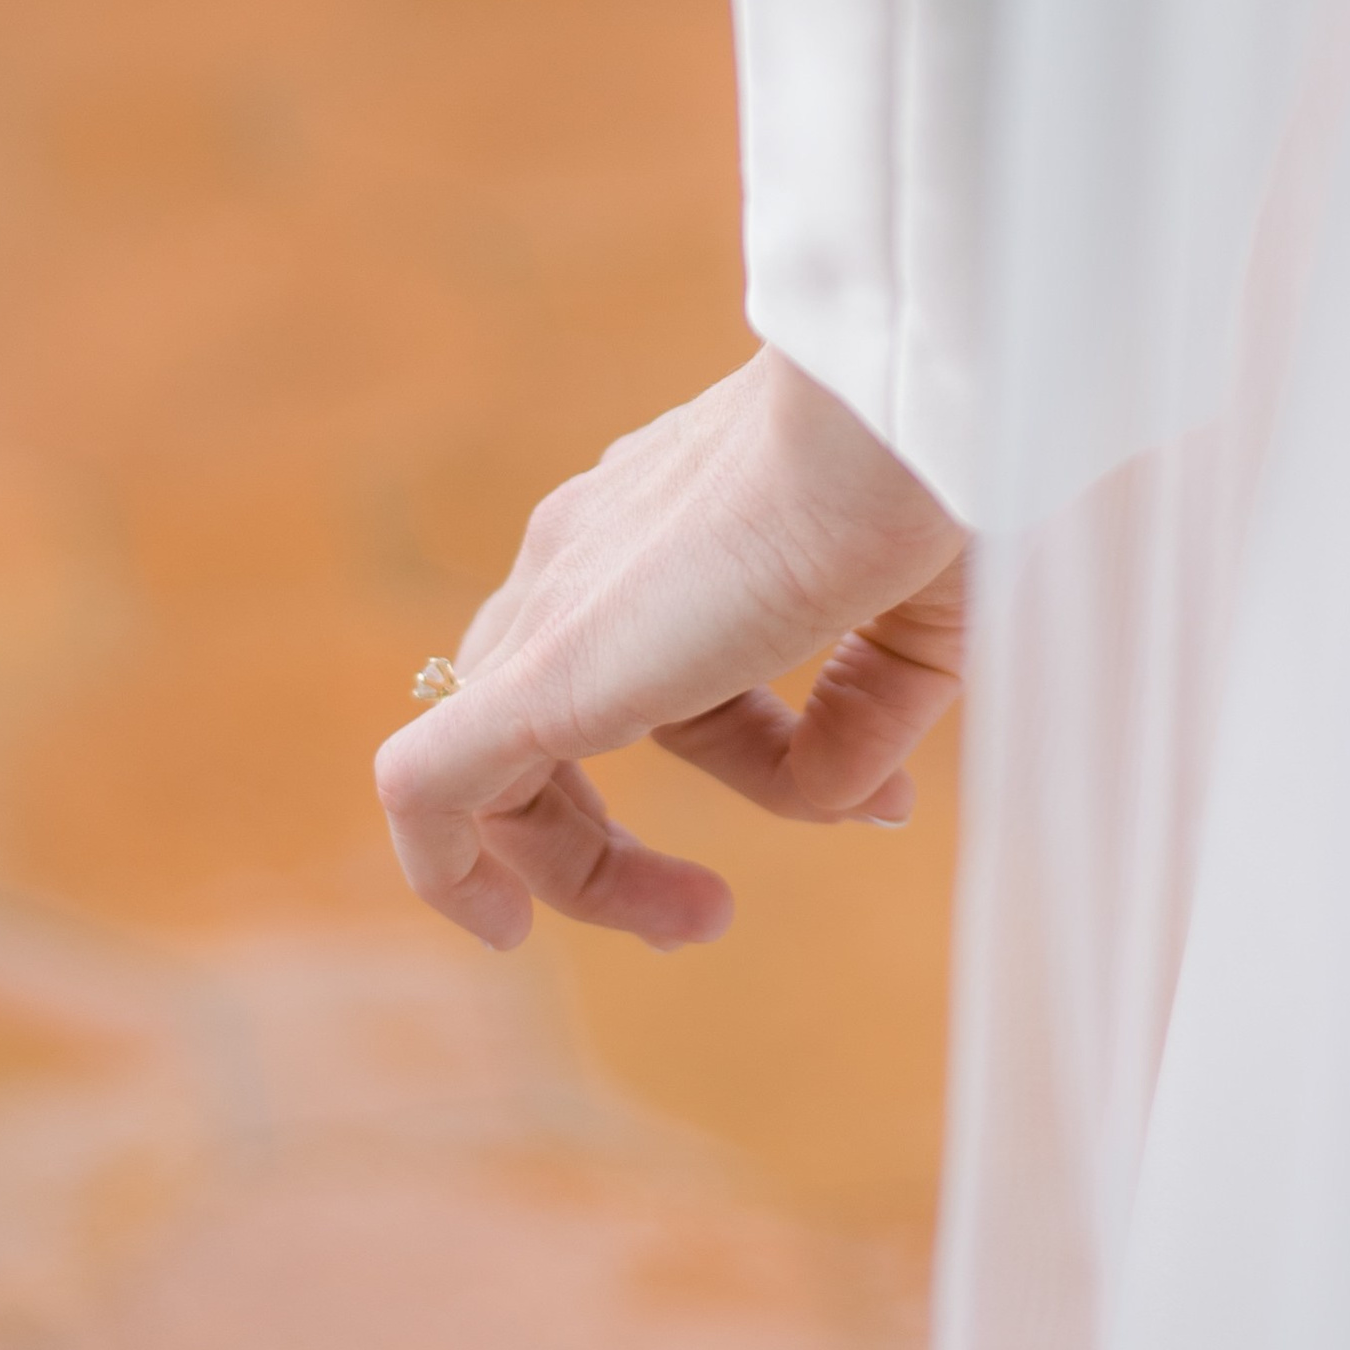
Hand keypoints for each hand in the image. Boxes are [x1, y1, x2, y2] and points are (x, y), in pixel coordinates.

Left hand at [373, 345, 967, 952]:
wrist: (887, 421)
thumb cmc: (921, 489)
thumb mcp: (916, 623)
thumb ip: (873, 711)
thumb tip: (848, 797)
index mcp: (672, 529)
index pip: (679, 675)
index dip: (771, 762)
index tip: (879, 803)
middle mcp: (590, 557)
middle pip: (552, 725)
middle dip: (614, 839)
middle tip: (709, 912)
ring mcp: (556, 610)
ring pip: (491, 763)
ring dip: (574, 867)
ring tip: (688, 920)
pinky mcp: (540, 674)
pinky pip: (428, 785)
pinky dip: (446, 866)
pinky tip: (502, 927)